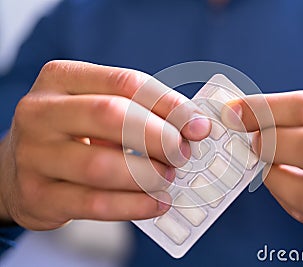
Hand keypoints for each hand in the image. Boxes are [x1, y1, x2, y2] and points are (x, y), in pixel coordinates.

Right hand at [0, 60, 210, 229]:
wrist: (19, 167)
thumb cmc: (73, 132)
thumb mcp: (97, 108)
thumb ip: (140, 111)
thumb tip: (191, 127)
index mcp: (61, 78)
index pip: (126, 83)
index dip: (169, 105)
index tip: (198, 126)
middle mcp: (40, 111)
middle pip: (112, 116)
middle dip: (158, 137)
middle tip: (181, 154)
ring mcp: (34, 154)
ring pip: (101, 165)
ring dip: (146, 174)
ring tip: (167, 178)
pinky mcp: (37, 195)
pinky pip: (93, 203)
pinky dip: (133, 206)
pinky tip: (155, 204)